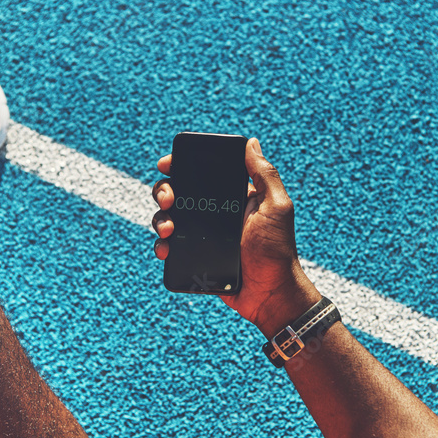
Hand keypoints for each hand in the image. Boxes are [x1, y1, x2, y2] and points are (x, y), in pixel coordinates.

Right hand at [152, 138, 321, 336]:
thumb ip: (264, 174)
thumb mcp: (277, 207)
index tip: (167, 165)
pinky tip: (165, 249)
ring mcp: (201, 236)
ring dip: (159, 219)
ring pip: (167, 218)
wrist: (269, 294)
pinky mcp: (193, 258)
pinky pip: (169, 247)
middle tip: (169, 199)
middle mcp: (213, 213)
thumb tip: (251, 143)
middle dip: (164, 191)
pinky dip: (161, 245)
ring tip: (170, 229)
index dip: (180, 165)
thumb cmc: (278, 250)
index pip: (201, 172)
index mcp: (231, 196)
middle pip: (177, 192)